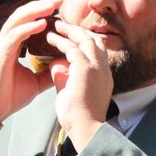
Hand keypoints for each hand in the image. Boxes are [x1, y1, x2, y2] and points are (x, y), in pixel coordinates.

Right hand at [0, 0, 61, 127]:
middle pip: (22, 14)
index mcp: (13, 46)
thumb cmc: (8, 97)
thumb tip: (65, 65)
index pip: (27, 21)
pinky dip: (28, 28)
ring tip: (52, 5)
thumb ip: (48, 72)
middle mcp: (5, 41)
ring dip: (35, 10)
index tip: (60, 9)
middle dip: (41, 5)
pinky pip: (14, 36)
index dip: (42, 12)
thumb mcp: (35, 82)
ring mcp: (1, 46)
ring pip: (17, 19)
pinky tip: (43, 23)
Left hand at [45, 16, 113, 149]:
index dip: (84, 41)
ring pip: (86, 40)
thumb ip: (64, 77)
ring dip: (70, 32)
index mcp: (104, 76)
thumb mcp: (72, 92)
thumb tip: (54, 65)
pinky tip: (51, 39)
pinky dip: (61, 41)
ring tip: (56, 27)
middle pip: (95, 40)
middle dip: (79, 31)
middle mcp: (104, 69)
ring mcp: (97, 68)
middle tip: (63, 25)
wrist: (85, 129)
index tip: (72, 37)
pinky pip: (72, 48)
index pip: (98, 51)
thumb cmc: (78, 118)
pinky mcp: (85, 69)